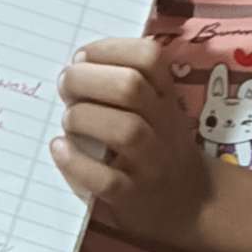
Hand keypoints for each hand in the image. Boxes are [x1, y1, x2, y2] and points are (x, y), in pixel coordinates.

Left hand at [52, 38, 214, 251]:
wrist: (191, 203)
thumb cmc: (157, 146)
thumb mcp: (154, 109)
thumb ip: (122, 85)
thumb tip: (73, 68)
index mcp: (165, 96)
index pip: (149, 56)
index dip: (109, 49)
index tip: (81, 56)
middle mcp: (164, 124)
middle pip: (131, 88)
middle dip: (88, 80)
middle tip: (64, 85)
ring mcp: (152, 162)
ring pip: (125, 130)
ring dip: (85, 118)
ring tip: (68, 120)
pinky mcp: (134, 198)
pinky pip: (107, 181)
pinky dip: (77, 163)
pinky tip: (60, 149)